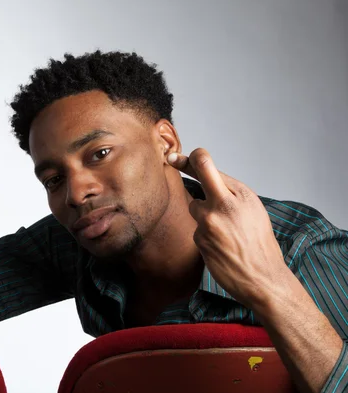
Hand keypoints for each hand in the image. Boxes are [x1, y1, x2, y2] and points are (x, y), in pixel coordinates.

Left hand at [167, 148, 291, 309]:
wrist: (263, 278)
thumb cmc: (259, 244)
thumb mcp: (253, 210)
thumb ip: (230, 194)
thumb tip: (206, 177)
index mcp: (242, 194)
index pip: (209, 165)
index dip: (192, 158)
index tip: (178, 156)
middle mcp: (225, 203)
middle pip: (198, 169)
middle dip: (183, 161)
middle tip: (172, 158)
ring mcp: (210, 220)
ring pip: (194, 207)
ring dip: (203, 216)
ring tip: (224, 232)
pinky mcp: (200, 238)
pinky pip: (196, 230)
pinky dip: (205, 235)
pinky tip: (220, 246)